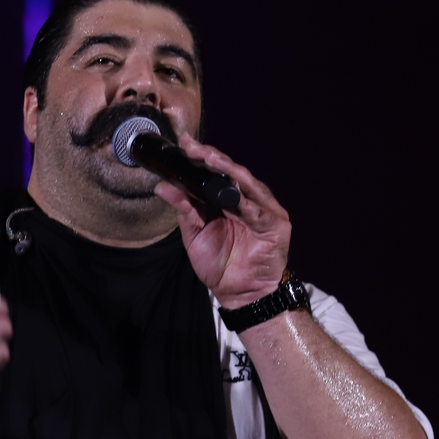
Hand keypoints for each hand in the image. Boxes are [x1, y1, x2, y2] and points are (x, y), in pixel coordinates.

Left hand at [153, 134, 290, 309]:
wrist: (238, 293)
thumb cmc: (219, 264)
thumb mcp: (195, 233)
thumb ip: (183, 209)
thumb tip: (163, 186)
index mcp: (228, 199)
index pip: (215, 173)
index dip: (201, 158)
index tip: (184, 144)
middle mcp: (247, 199)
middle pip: (231, 173)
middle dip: (212, 158)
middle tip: (193, 147)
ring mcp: (264, 210)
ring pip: (247, 184)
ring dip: (229, 171)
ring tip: (211, 159)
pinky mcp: (276, 225)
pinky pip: (259, 212)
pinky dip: (246, 204)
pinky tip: (234, 197)